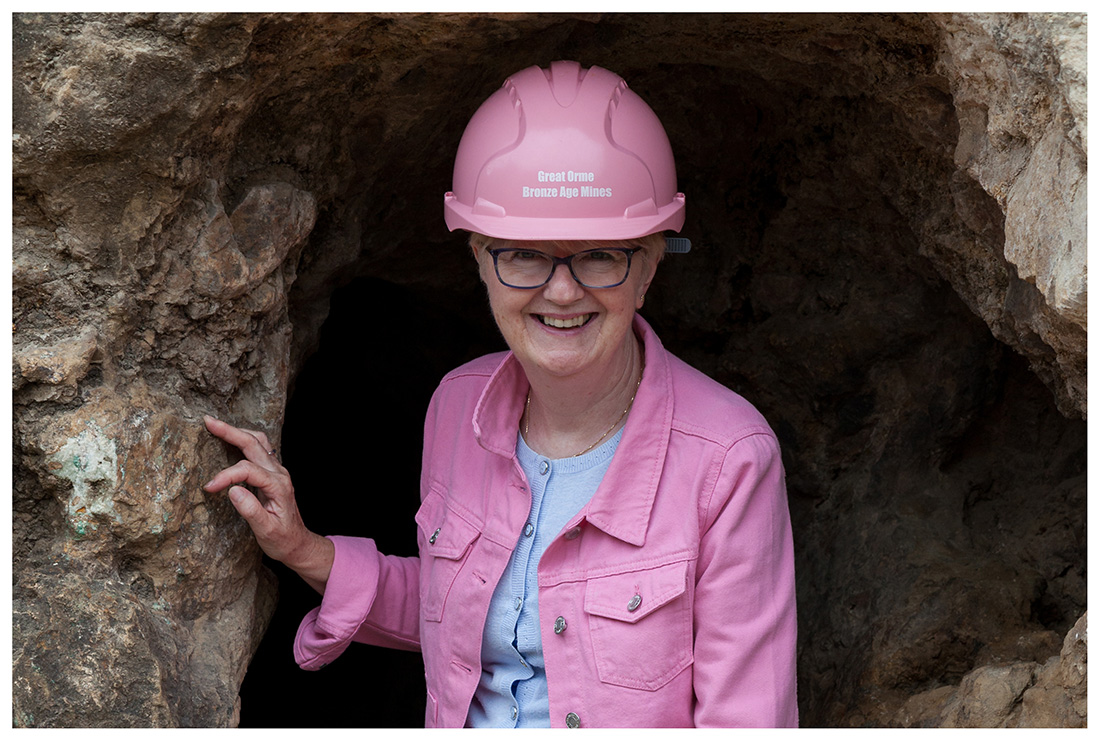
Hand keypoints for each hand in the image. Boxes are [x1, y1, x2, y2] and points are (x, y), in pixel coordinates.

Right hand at [202, 415, 332, 591]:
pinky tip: (232, 439)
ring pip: (259, 442)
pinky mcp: (273, 474)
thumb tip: (233, 490)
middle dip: (230, 431)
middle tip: (208, 421)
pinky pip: (259, 450)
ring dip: (238, 432)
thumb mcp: (266, 530)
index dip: (226, 476)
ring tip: (217, 425)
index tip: (209, 488)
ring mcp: (277, 472)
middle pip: (254, 444)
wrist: (298, 543)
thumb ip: (251, 510)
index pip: (247, 470)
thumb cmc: (282, 539)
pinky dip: (244, 440)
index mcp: (278, 486)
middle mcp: (279, 474)